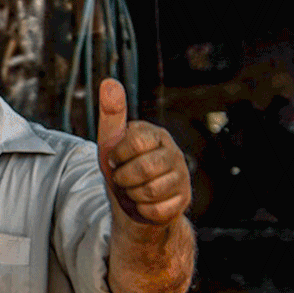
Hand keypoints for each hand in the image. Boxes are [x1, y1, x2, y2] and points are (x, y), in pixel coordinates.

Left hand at [96, 79, 190, 229]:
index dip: (117, 155)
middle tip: (123, 178)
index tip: (114, 159)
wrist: (132, 201)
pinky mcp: (184, 199)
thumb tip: (109, 82)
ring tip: (133, 189)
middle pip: (143, 169)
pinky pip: (157, 210)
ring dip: (132, 195)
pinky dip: (143, 210)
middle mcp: (173, 152)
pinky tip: (145, 203)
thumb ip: (111, 113)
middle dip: (123, 178)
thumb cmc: (121, 165)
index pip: (134, 142)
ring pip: (150, 191)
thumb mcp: (111, 140)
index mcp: (155, 134)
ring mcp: (181, 176)